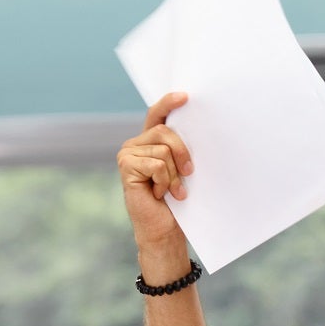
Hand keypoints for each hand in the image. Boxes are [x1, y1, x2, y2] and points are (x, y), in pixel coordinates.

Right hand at [118, 90, 193, 274]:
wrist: (165, 229)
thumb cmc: (176, 201)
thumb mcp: (183, 170)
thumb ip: (182, 149)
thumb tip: (199, 128)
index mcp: (150, 142)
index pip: (157, 114)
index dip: (169, 103)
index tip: (186, 96)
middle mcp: (136, 144)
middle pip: (165, 131)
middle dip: (183, 152)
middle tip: (190, 173)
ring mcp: (128, 154)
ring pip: (163, 149)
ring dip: (174, 174)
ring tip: (173, 191)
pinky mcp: (125, 166)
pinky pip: (156, 164)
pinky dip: (164, 181)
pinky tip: (160, 194)